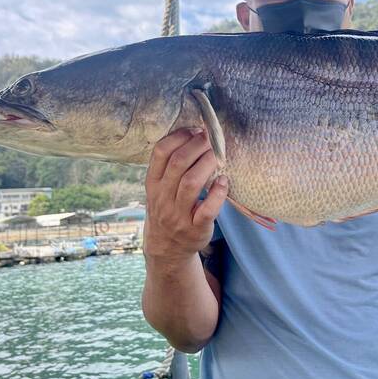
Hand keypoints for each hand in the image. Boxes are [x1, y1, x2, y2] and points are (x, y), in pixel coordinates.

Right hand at [143, 128, 227, 262]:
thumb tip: (195, 134)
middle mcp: (163, 198)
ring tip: (218, 156)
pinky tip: (224, 181)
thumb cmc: (168, 208)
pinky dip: (218, 193)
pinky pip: (208, 209)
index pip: (161, 152)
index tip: (195, 130)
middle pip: (178, 164)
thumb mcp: (160, 188)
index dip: (179, 136)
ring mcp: (178, 215)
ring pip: (191, 183)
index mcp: (153, 184)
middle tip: (211, 138)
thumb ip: (171, 166)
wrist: (167, 248)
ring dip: (207, 164)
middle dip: (197, 146)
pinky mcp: (196, 228)